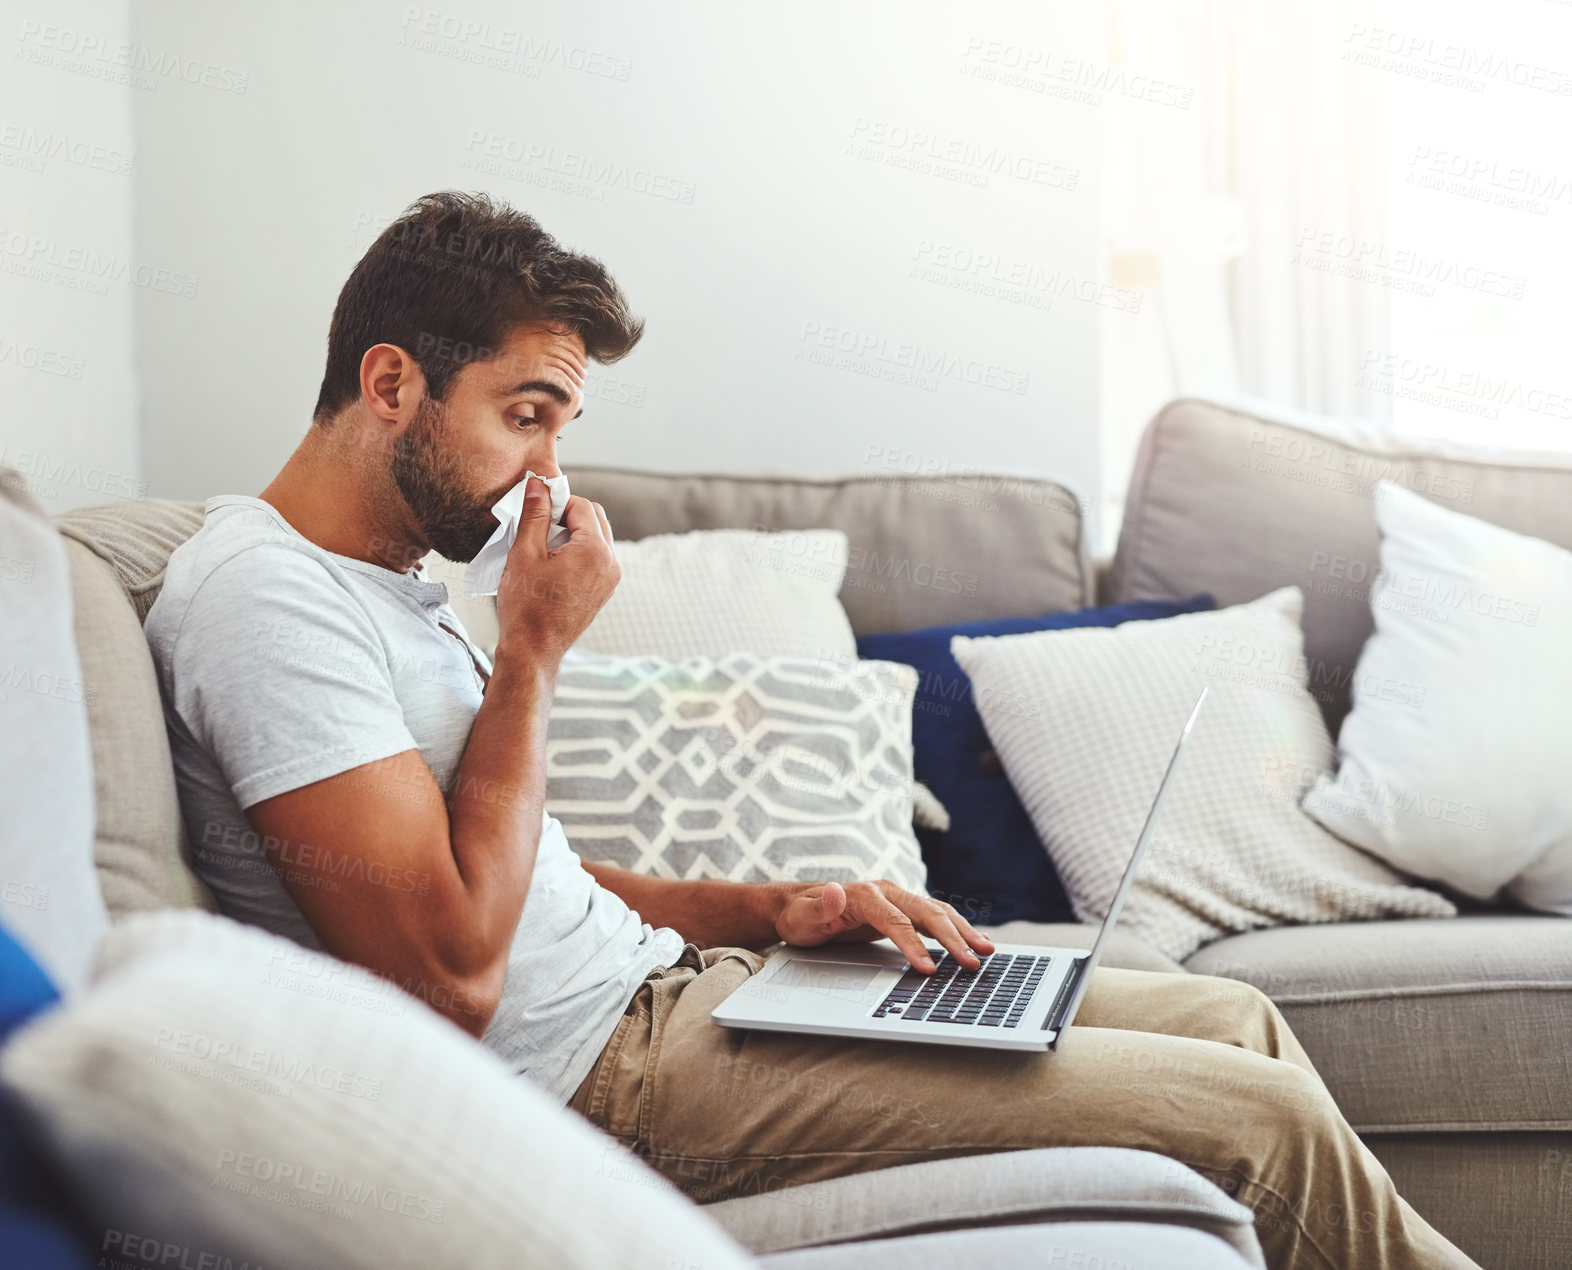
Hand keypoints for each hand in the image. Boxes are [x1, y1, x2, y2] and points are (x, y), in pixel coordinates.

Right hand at [494, 480, 619, 665]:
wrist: (534, 649)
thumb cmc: (527, 607)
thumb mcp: (525, 553)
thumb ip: (535, 514)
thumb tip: (539, 485)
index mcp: (595, 550)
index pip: (581, 505)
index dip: (556, 502)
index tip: (536, 510)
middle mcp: (611, 563)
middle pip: (595, 518)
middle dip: (568, 515)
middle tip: (539, 527)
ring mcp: (610, 579)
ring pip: (597, 537)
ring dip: (573, 533)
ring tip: (544, 548)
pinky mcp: (604, 590)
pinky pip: (597, 557)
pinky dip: (578, 551)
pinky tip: (553, 564)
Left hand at [774, 879, 994, 972]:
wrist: (799, 906)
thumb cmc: (801, 915)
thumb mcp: (803, 915)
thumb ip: (820, 906)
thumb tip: (833, 890)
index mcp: (866, 894)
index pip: (897, 920)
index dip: (914, 945)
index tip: (929, 970)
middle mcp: (887, 891)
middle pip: (927, 913)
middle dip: (953, 938)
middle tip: (974, 962)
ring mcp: (897, 898)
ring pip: (937, 912)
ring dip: (962, 931)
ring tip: (987, 950)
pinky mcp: (902, 909)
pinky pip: (933, 917)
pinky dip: (955, 928)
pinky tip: (971, 941)